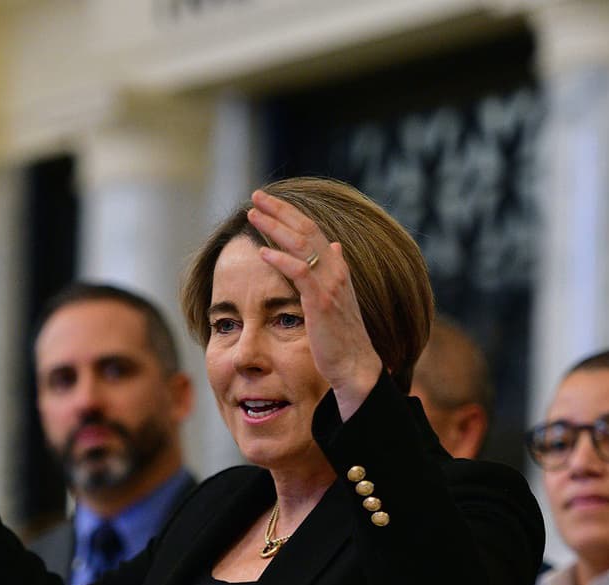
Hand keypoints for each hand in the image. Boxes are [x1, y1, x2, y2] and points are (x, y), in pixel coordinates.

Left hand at [245, 189, 383, 418]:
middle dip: (279, 210)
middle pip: (305, 229)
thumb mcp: (338, 298)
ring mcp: (330, 285)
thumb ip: (334, 270)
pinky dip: (280, 260)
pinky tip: (262, 253)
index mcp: (337, 267)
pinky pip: (300, 273)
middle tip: (256, 196)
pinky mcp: (321, 302)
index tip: (268, 202)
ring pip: (301, 244)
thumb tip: (334, 245)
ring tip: (253, 215)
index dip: (290, 213)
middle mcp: (336, 270)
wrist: (355, 365)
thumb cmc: (341, 336)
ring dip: (275, 227)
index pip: (312, 230)